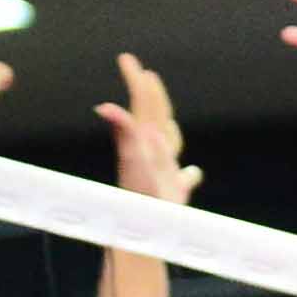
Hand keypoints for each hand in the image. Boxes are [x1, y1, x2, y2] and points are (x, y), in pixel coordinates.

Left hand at [95, 53, 197, 208]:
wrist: (143, 236)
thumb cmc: (140, 201)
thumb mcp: (133, 162)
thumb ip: (124, 132)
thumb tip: (103, 107)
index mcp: (144, 142)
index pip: (141, 106)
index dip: (136, 83)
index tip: (126, 60)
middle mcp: (152, 155)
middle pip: (154, 119)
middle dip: (151, 97)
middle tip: (145, 75)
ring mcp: (162, 174)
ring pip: (168, 146)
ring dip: (169, 129)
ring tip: (168, 120)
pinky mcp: (172, 196)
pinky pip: (183, 180)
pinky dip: (189, 175)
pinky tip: (193, 174)